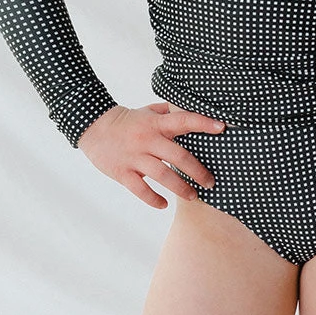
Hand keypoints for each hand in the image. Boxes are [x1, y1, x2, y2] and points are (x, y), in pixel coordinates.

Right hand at [76, 102, 224, 209]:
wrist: (93, 127)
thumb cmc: (128, 120)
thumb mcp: (149, 111)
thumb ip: (169, 113)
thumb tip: (192, 111)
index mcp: (156, 124)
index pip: (184, 121)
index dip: (203, 123)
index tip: (222, 128)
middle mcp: (147, 140)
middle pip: (178, 156)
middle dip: (198, 171)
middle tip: (211, 182)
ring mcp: (134, 157)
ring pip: (162, 176)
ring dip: (181, 188)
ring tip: (194, 196)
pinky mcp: (122, 172)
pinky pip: (140, 190)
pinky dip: (154, 199)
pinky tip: (164, 203)